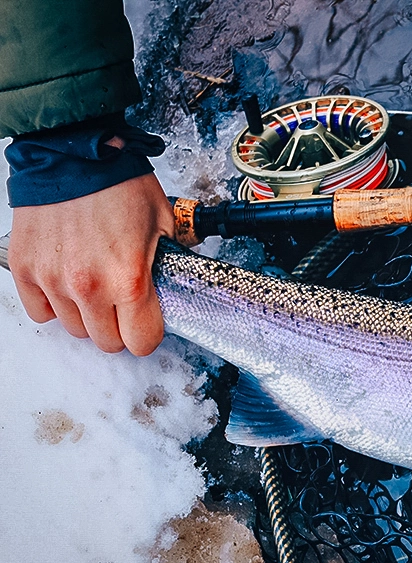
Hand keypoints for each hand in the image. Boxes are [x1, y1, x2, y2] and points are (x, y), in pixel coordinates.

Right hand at [8, 172, 173, 355]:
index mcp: (128, 279)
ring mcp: (52, 280)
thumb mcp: (163, 225)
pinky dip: (54, 304)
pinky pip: (40, 311)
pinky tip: (67, 282)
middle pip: (107, 341)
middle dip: (119, 326)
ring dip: (87, 315)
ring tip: (95, 285)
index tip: (147, 321)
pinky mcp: (25, 269)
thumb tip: (166, 290)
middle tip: (122, 303)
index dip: (148, 332)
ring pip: (74, 329)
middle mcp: (88, 286)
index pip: (141, 341)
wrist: (74, 153)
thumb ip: (164, 266)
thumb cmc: (119, 182)